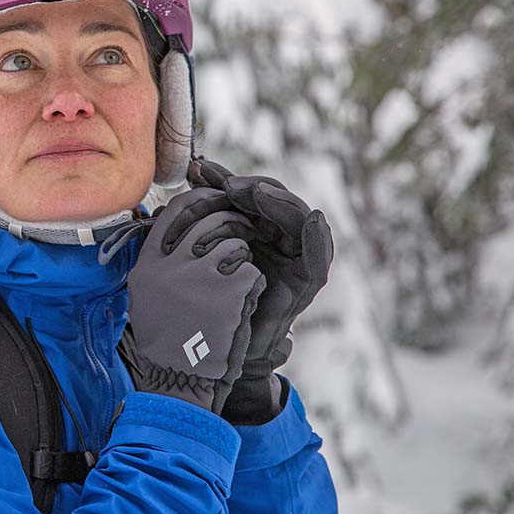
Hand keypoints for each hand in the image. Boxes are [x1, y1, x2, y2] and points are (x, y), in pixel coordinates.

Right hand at [123, 187, 266, 414]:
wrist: (179, 381)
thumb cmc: (166, 340)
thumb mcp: (147, 294)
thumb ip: (160, 260)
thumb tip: (174, 224)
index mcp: (148, 263)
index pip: (176, 212)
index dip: (201, 202)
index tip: (216, 203)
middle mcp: (170, 265)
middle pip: (210, 221)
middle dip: (233, 224)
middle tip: (244, 233)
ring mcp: (199, 277)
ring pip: (234, 244)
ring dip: (243, 259)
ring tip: (238, 281)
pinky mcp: (228, 292)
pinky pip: (250, 270)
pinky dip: (253, 285)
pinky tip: (244, 303)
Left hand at [195, 159, 333, 423]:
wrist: (218, 344)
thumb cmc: (208, 294)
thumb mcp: (203, 246)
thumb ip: (204, 211)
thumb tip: (195, 169)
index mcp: (251, 224)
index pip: (242, 192)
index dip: (224, 178)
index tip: (199, 170)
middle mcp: (277, 234)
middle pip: (271, 198)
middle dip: (249, 187)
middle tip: (227, 185)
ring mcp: (296, 253)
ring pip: (296, 215)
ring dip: (279, 202)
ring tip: (258, 195)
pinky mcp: (310, 277)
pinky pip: (319, 252)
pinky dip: (318, 234)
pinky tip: (312, 219)